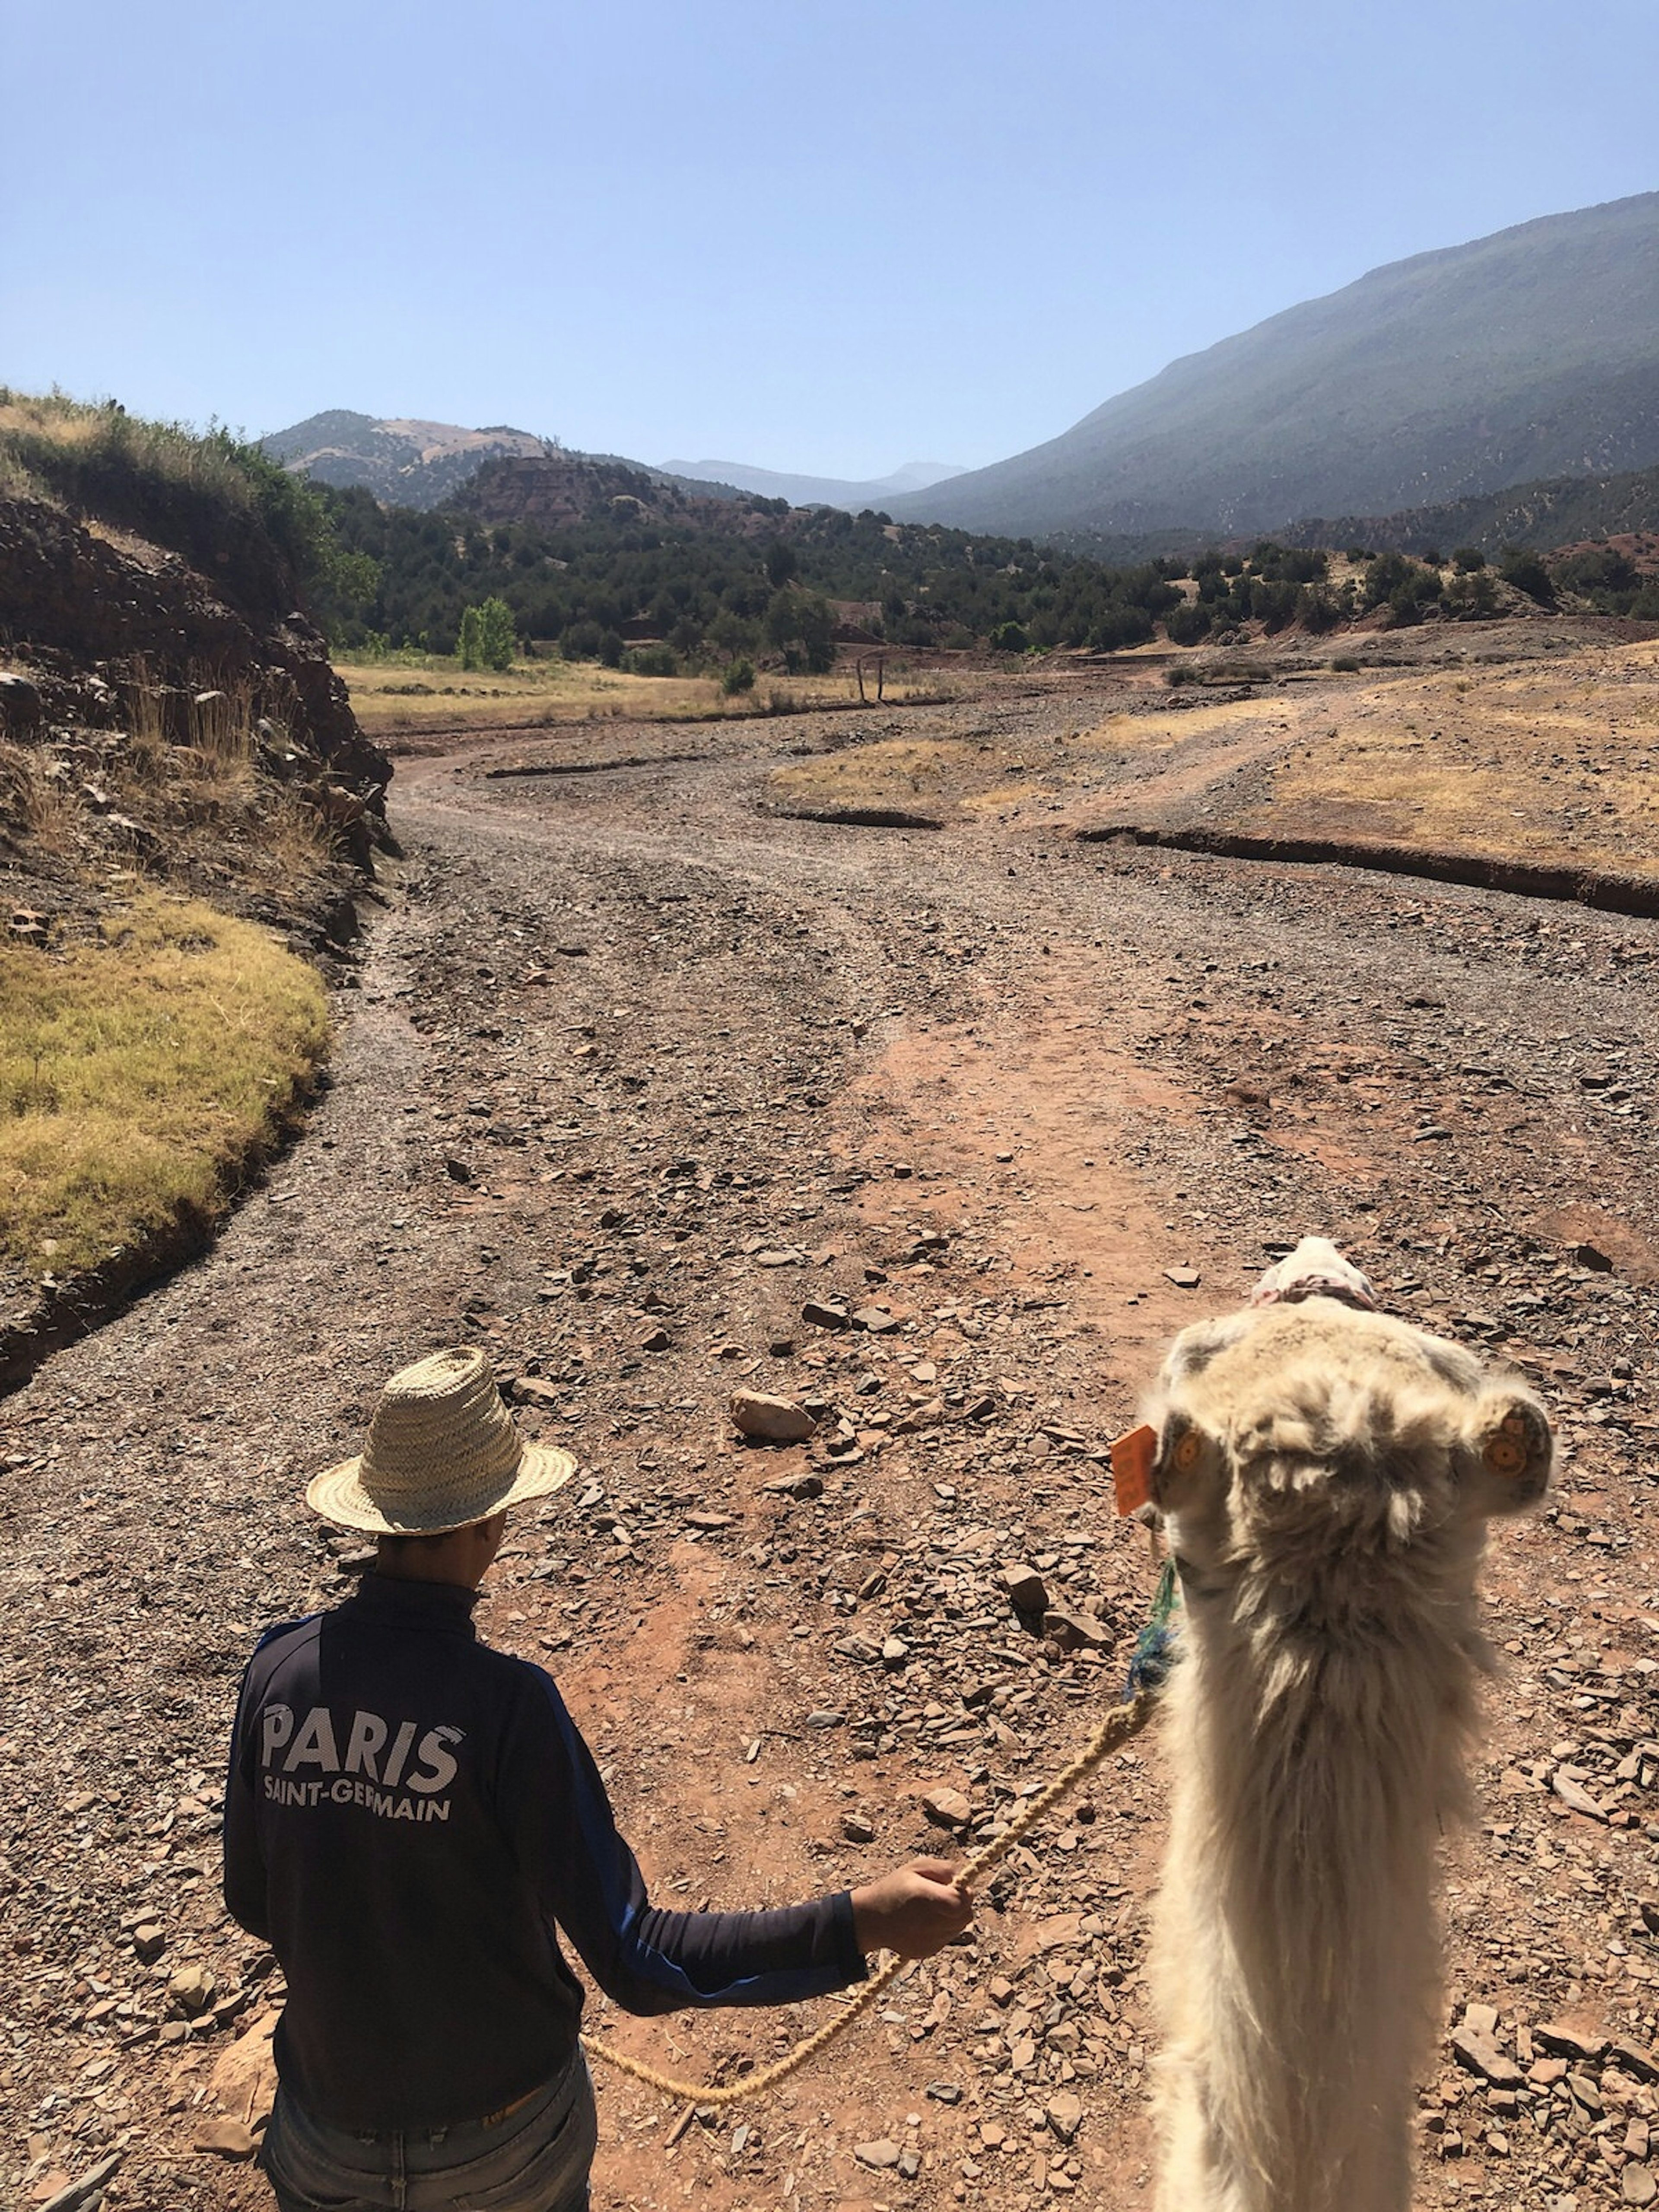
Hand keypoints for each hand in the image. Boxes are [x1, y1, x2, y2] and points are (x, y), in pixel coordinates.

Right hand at [850, 1858, 973, 1959]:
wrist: (871, 1919)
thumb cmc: (895, 1887)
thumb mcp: (916, 1867)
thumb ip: (944, 1869)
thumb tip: (965, 1881)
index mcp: (925, 1898)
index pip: (962, 1902)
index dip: (963, 1893)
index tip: (954, 1887)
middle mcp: (929, 1923)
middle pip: (965, 1916)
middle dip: (961, 1905)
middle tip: (944, 1896)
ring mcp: (929, 1941)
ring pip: (958, 1928)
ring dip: (952, 1917)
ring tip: (932, 1908)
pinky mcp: (927, 1951)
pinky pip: (946, 1938)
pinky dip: (942, 1929)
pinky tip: (925, 1922)